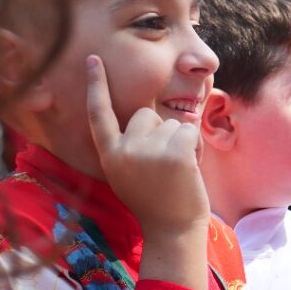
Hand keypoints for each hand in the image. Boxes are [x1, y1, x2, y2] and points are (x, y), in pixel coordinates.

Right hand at [86, 54, 208, 235]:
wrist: (173, 230)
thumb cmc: (156, 201)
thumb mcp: (128, 173)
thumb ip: (129, 146)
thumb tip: (147, 117)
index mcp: (109, 155)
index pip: (98, 113)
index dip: (95, 85)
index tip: (93, 59)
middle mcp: (124, 150)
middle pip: (145, 115)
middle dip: (160, 132)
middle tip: (164, 165)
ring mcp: (148, 152)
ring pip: (171, 123)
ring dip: (181, 142)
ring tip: (178, 171)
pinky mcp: (174, 154)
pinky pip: (190, 131)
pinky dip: (196, 146)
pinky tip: (191, 167)